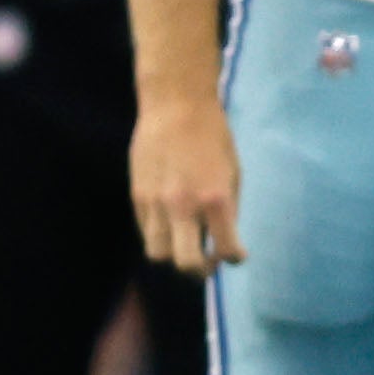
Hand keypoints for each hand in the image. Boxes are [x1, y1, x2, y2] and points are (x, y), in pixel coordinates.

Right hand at [132, 93, 243, 270]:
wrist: (175, 105)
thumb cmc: (213, 136)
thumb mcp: (233, 173)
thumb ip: (228, 209)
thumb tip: (222, 238)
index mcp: (216, 200)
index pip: (227, 250)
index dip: (235, 257)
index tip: (236, 254)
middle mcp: (184, 207)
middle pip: (187, 264)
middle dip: (201, 270)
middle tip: (207, 261)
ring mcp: (156, 203)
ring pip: (159, 254)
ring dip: (174, 255)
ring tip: (184, 244)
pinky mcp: (137, 196)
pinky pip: (147, 231)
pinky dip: (160, 235)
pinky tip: (171, 222)